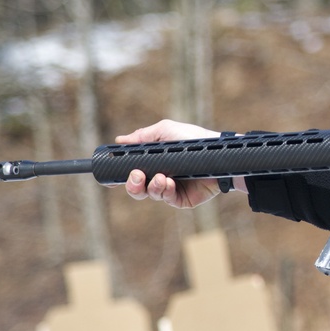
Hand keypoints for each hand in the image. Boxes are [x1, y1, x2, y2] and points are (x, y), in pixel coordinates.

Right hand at [114, 119, 246, 208]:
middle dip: (131, 184)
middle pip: (136, 189)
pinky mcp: (182, 199)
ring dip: (151, 186)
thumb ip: (144, 136)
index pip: (131, 172)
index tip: (109, 178)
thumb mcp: (167, 131)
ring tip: (160, 177)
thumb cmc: (195, 140)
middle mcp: (159, 176)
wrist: (219, 154)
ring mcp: (170, 189)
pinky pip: (166, 199)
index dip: (119, 177)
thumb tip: (120, 140)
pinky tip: (168, 183)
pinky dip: (164, 191)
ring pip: (149, 194)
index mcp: (153, 162)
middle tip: (136, 175)